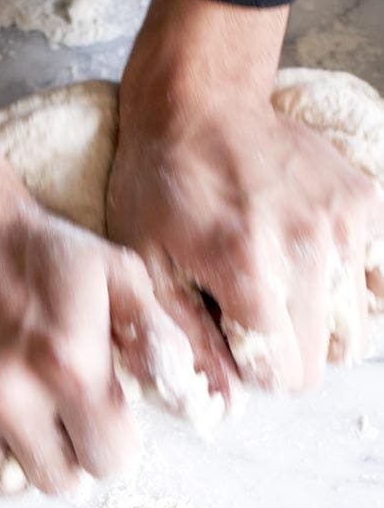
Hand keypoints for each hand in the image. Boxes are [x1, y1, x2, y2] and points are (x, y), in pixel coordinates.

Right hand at [0, 29, 192, 492]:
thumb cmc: (37, 253)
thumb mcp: (117, 274)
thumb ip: (160, 339)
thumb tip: (187, 399)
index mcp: (68, 366)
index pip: (110, 463)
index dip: (112, 442)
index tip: (101, 419)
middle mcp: (6, 396)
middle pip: (59, 482)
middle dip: (68, 455)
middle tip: (59, 418)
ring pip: (3, 482)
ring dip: (17, 456)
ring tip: (16, 411)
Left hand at [108, 0, 383, 394]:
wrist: (200, 104)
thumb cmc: (160, 185)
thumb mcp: (147, 266)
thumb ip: (186, 340)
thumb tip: (224, 403)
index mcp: (248, 268)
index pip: (285, 375)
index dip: (255, 371)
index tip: (233, 341)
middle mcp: (308, 247)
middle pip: (321, 359)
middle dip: (285, 350)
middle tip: (250, 310)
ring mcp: (344, 222)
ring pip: (353, 327)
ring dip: (316, 322)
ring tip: (276, 283)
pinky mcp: (365, 202)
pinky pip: (374, 281)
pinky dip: (346, 287)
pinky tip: (306, 266)